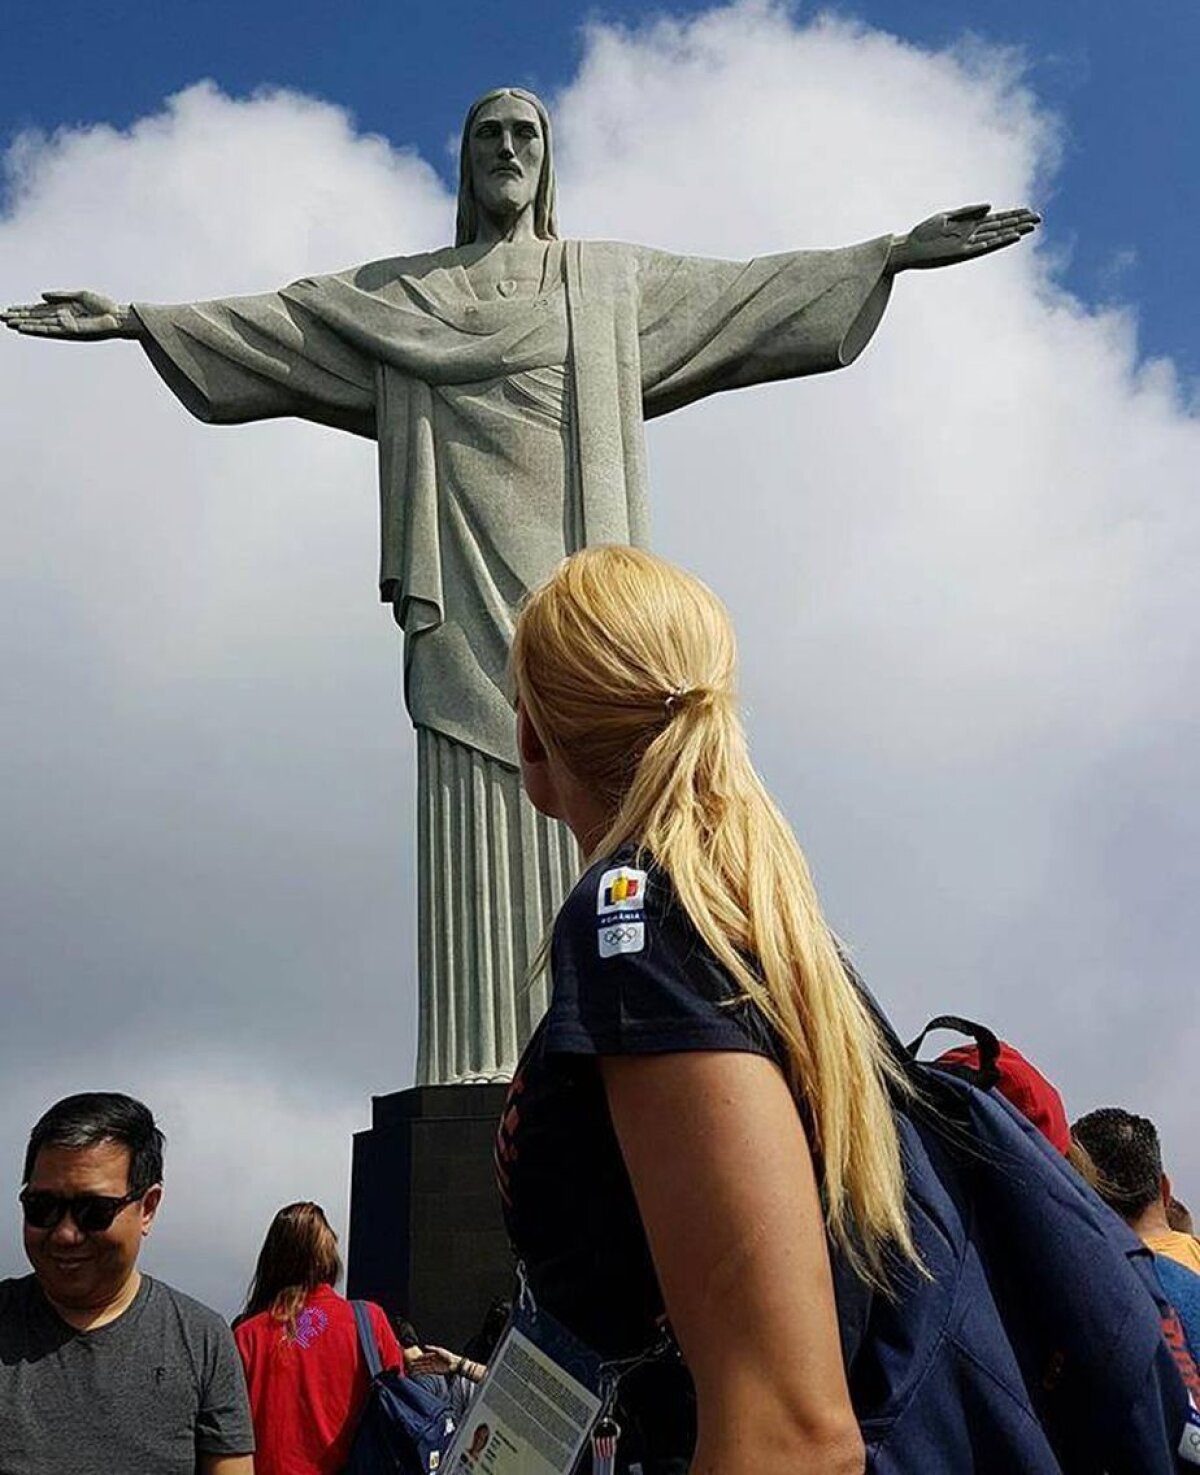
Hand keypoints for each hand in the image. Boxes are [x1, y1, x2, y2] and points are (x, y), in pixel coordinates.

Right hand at [1, 290, 138, 339]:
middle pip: (34, 317)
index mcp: (62, 308)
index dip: (23, 310)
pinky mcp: (69, 331)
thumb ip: (59, 295)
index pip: (38, 310)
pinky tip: (23, 329)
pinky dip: (35, 329)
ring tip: (7, 322)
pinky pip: (48, 330)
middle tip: (0, 316)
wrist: (118, 316)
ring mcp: (64, 325)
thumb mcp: (79, 295)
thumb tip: (40, 296)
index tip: (9, 309)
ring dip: (22, 323)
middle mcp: (61, 318)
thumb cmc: (103, 306)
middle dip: (18, 316)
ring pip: (38, 324)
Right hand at [406, 1343, 461, 1375]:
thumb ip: (432, 1348)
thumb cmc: (448, 1356)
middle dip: (417, 1363)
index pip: (425, 1356)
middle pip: (423, 1362)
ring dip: (419, 1368)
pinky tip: (419, 1373)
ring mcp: (434, 1366)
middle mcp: (433, 1361)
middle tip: (411, 1364)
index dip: (419, 1358)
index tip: (414, 1359)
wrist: (454, 1364)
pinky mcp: (435, 1371)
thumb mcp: (440, 1350)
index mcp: (434, 1355)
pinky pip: (428, 1372)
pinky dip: (423, 1372)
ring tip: (413, 1369)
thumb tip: (425, 1346)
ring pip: (424, 1367)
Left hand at [888, 204, 1039, 272]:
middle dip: (1019, 223)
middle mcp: (972, 236)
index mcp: (969, 225)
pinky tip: (1011, 237)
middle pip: (1001, 227)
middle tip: (1039, 220)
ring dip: (1013, 232)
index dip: (1013, 215)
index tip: (1029, 211)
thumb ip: (969, 211)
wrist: (907, 248)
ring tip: (1030, 228)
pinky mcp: (961, 253)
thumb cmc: (924, 233)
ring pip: (996, 237)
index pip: (996, 219)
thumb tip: (991, 206)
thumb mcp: (947, 217)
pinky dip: (997, 242)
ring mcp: (968, 245)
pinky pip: (984, 247)